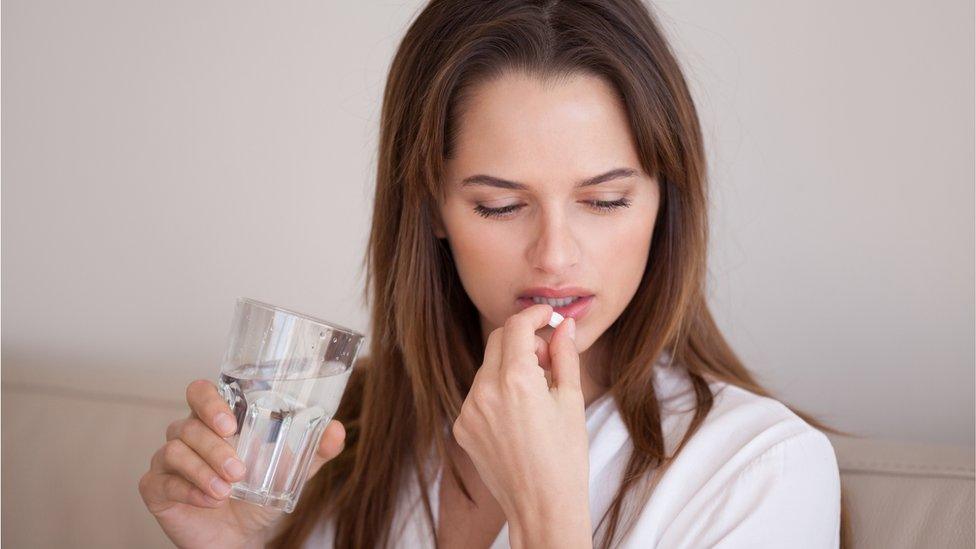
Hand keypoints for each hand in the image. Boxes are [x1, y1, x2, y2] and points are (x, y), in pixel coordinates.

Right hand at [138, 379, 346, 548]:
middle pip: (188, 424)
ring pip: (174, 450)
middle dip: (214, 446)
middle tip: (238, 469)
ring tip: (227, 491)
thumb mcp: (291, 473)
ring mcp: (167, 460)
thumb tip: (337, 430)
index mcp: (216, 421)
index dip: (208, 400)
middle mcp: (188, 434)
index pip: (200, 392)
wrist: (240, 537)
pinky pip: (161, 481)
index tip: (230, 421)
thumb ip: (314, 451)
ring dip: (203, 470)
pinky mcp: (156, 487)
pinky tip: (210, 501)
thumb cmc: (258, 495)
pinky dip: (188, 490)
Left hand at [452, 304, 590, 536]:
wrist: (542, 507)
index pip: (517, 326)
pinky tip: (518, 417)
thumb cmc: (565, 457)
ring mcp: (468, 410)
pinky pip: (478, 395)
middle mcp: (485, 392)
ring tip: (536, 395)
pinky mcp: (461, 427)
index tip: (548, 317)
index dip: (534, 315)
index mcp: (516, 382)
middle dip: (523, 340)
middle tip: (548, 359)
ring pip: (487, 368)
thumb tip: (565, 326)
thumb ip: (565, 356)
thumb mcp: (571, 401)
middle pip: (497, 341)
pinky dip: (496, 393)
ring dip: (510, 368)